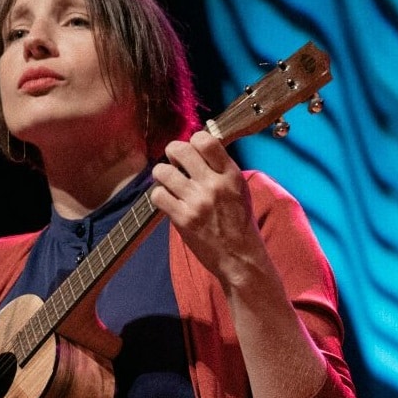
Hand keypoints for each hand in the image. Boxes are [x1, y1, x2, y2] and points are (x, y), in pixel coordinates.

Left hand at [150, 130, 268, 284]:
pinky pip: (158, 195)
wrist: (239, 257)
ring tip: (170, 183)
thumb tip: (196, 148)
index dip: (193, 141)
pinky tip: (169, 201)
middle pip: (179, 150)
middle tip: (174, 162)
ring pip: (163, 171)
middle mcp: (213, 185)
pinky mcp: (183, 219)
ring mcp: (197, 202)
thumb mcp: (239, 189)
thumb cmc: (239, 223)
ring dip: (163, 175)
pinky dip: (160, 196)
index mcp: (231, 174)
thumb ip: (220, 169)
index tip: (192, 150)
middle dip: (172, 153)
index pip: (205, 140)